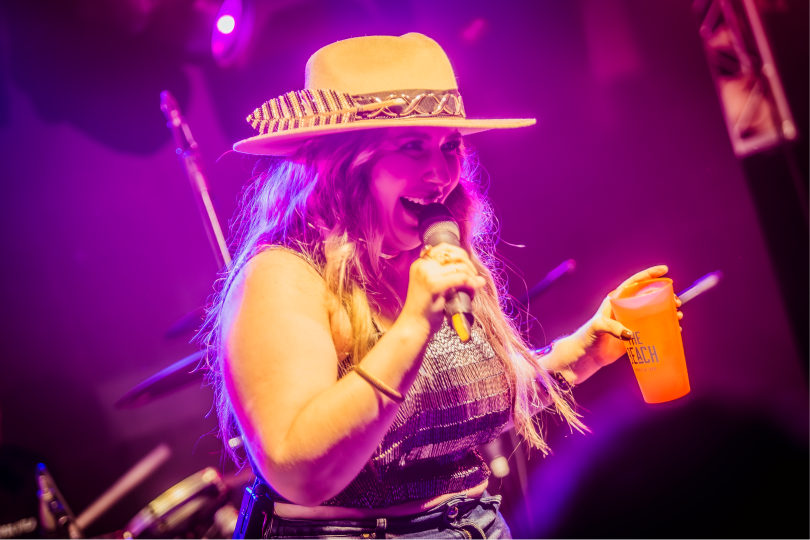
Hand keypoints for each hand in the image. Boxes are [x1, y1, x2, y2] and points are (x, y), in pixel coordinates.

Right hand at [397, 243, 485, 334]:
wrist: (414, 325)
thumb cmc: (425, 310)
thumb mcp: (436, 289)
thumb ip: (451, 279)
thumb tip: (479, 278)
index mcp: (420, 264)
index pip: (444, 248)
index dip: (460, 254)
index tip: (468, 267)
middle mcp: (422, 266)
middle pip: (453, 254)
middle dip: (469, 264)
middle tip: (474, 277)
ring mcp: (427, 274)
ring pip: (460, 267)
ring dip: (471, 276)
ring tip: (473, 287)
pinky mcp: (433, 285)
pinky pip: (460, 278)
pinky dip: (470, 283)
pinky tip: (472, 291)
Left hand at [551, 265, 683, 384]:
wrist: (584, 357)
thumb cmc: (586, 338)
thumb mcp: (596, 327)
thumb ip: (610, 326)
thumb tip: (630, 333)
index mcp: (615, 301)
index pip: (634, 283)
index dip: (649, 275)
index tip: (664, 270)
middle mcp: (624, 309)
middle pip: (648, 297)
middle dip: (664, 296)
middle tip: (677, 301)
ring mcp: (630, 322)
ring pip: (653, 312)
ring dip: (667, 311)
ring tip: (678, 315)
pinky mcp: (633, 337)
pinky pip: (652, 329)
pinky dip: (664, 328)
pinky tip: (674, 330)